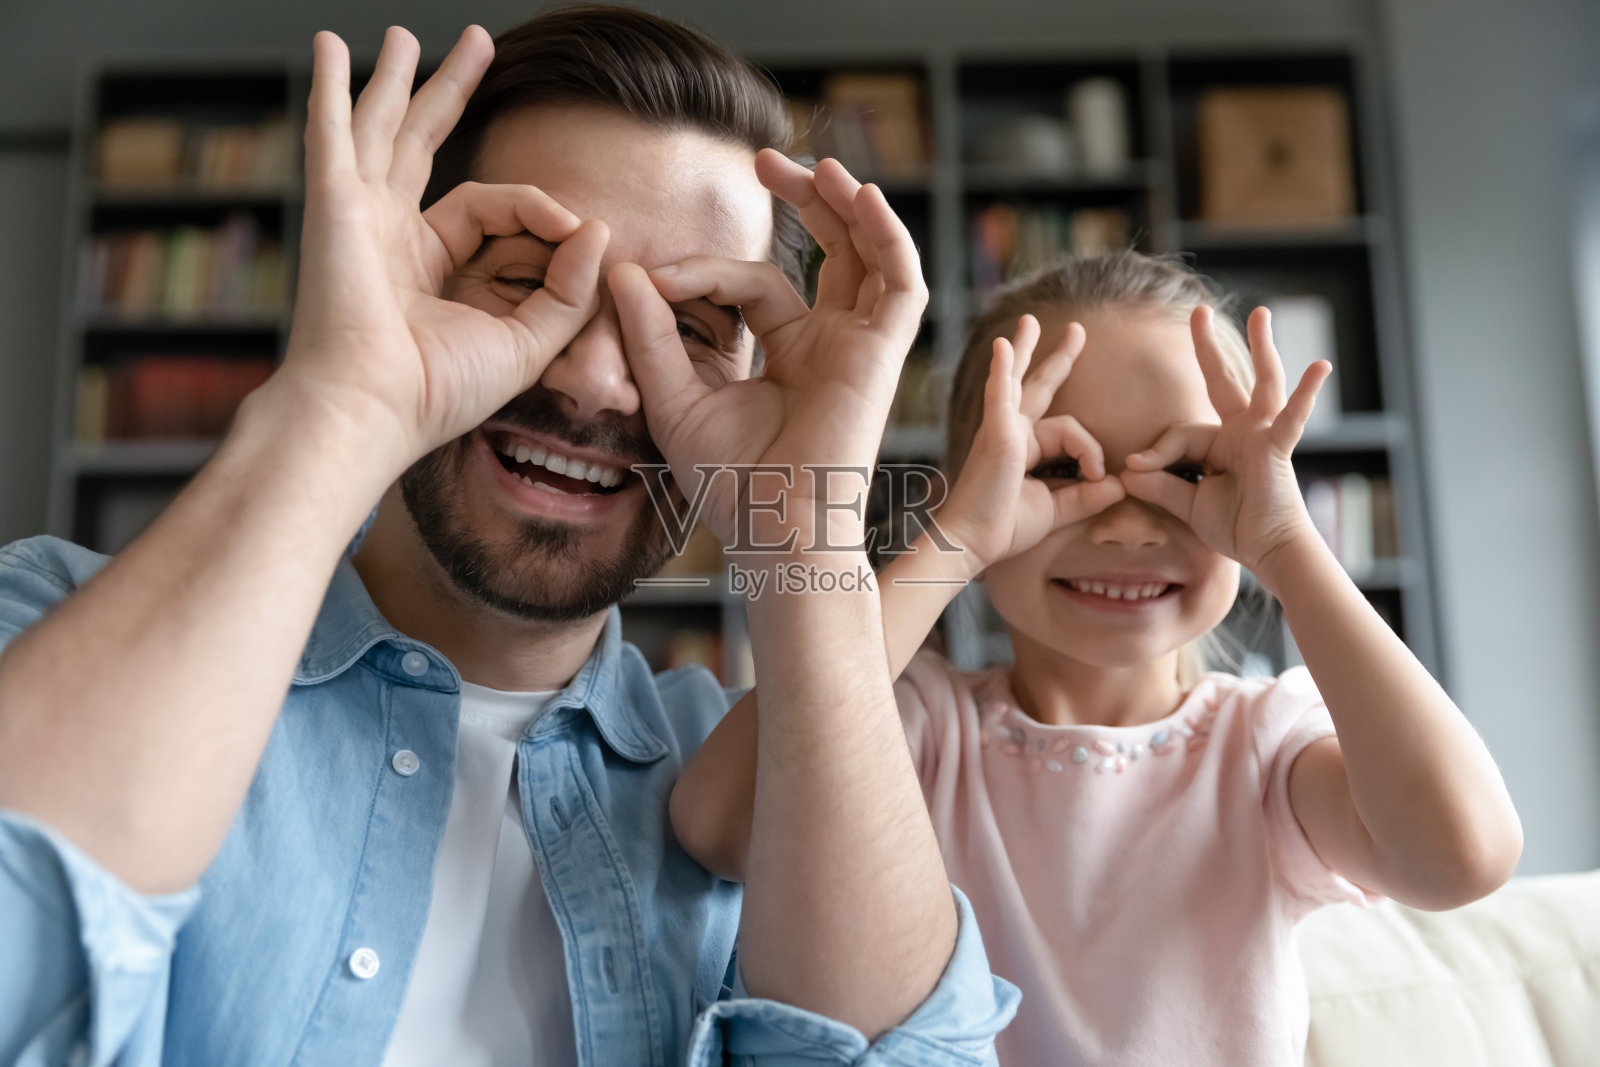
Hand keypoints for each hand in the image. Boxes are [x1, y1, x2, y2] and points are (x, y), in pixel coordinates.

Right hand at [272, 26, 609, 472]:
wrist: (377, 409)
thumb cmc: (440, 391)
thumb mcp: (527, 341)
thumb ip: (567, 289)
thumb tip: (594, 227)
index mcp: (428, 267)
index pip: (490, 205)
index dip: (539, 208)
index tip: (575, 228)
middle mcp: (389, 236)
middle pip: (423, 144)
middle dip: (449, 92)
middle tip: (476, 45)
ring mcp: (358, 216)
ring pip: (382, 128)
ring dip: (395, 78)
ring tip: (402, 34)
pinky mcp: (335, 205)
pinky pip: (334, 133)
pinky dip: (332, 90)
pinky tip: (333, 48)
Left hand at [609, 153, 925, 548]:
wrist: (772, 528)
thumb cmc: (728, 483)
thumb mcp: (674, 395)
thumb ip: (650, 333)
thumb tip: (623, 268)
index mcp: (788, 351)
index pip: (752, 283)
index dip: (702, 271)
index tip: (652, 279)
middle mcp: (829, 342)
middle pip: (830, 250)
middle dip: (804, 200)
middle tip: (764, 161)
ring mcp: (860, 346)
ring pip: (869, 255)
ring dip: (848, 205)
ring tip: (812, 166)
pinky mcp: (883, 355)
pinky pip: (899, 283)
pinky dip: (887, 236)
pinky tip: (859, 196)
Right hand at [935, 314, 1124, 576]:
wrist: (973, 541)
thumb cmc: (1005, 528)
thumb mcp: (1057, 510)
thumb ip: (1088, 497)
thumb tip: (1120, 485)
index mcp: (1025, 447)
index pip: (1069, 430)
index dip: (1091, 450)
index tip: (1098, 476)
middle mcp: (1012, 431)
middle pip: (1038, 385)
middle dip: (1057, 357)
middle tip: (1076, 330)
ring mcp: (1001, 429)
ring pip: (1023, 383)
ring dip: (1027, 349)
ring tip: (1030, 321)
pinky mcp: (996, 434)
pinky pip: (999, 394)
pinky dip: (1001, 370)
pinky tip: (1003, 346)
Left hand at [1121, 305, 1331, 581]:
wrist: (1267, 551)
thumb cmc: (1234, 527)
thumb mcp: (1186, 503)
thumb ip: (1158, 484)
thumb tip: (1125, 471)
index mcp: (1220, 443)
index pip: (1180, 432)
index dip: (1156, 452)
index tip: (1135, 469)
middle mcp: (1243, 431)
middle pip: (1224, 380)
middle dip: (1208, 347)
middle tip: (1198, 312)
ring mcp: (1263, 435)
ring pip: (1261, 383)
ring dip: (1261, 347)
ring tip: (1261, 314)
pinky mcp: (1278, 448)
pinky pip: (1292, 418)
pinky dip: (1306, 394)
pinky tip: (1321, 367)